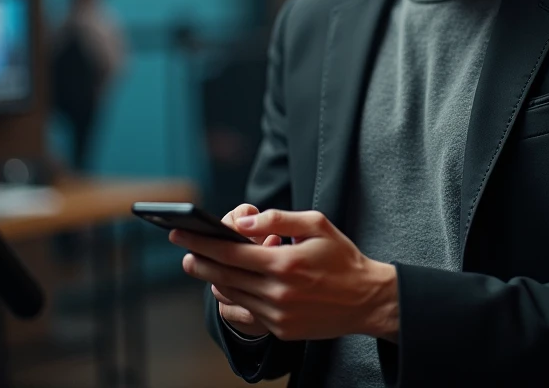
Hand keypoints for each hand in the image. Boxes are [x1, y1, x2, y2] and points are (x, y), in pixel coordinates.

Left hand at [170, 209, 398, 342]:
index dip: (202, 241)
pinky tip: (229, 286)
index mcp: (285, 262)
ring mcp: (278, 314)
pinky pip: (245, 313)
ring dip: (214, 279)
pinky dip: (232, 298)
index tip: (182, 232)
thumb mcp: (316, 225)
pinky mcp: (281, 329)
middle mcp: (278, 292)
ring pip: (232, 295)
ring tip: (207, 265)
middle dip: (200, 260)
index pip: (230, 251)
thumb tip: (242, 222)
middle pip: (223, 275)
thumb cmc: (342, 258)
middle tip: (186, 251)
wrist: (366, 299)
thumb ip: (277, 218)